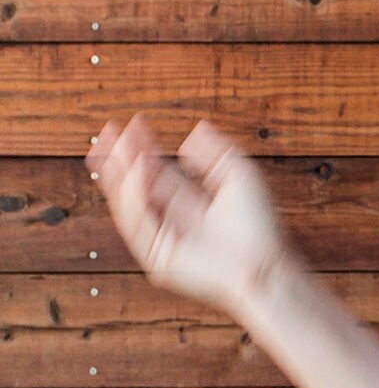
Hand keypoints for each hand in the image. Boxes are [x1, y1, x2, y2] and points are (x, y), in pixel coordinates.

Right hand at [85, 114, 296, 318]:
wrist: (262, 264)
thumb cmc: (258, 226)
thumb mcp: (241, 176)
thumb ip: (218, 151)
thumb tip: (196, 129)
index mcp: (188, 201)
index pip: (156, 170)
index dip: (143, 148)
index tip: (132, 124)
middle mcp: (172, 217)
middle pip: (136, 185)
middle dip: (121, 159)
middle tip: (108, 132)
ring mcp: (161, 236)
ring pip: (130, 203)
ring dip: (120, 174)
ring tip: (114, 147)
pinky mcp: (157, 255)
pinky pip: (138, 223)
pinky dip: (134, 197)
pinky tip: (137, 173)